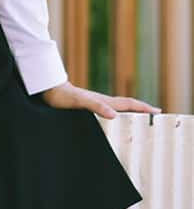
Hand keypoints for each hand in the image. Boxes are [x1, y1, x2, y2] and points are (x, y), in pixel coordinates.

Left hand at [41, 80, 160, 119]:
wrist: (49, 89)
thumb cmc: (64, 96)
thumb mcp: (81, 102)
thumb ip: (96, 106)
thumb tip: (114, 115)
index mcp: (104, 101)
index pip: (128, 104)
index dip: (143, 107)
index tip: (157, 111)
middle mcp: (102, 101)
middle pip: (126, 105)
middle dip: (141, 109)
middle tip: (155, 113)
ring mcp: (96, 103)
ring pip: (118, 108)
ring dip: (130, 111)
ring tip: (140, 117)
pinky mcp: (88, 106)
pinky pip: (107, 111)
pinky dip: (117, 114)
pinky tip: (114, 119)